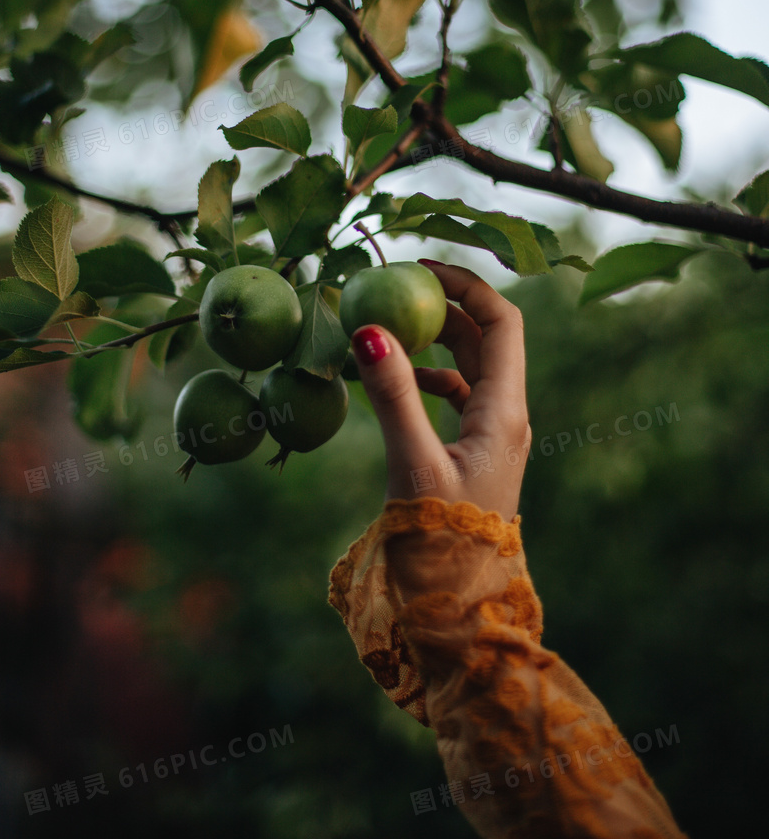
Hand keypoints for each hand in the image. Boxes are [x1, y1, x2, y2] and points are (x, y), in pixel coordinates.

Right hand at [349, 260, 531, 522]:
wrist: (459, 608)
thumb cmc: (442, 540)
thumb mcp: (413, 462)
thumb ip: (392, 396)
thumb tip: (368, 331)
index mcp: (504, 411)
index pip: (502, 323)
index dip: (467, 286)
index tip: (422, 267)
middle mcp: (506, 416)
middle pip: (487, 337)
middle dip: (448, 305)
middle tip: (400, 285)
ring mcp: (493, 435)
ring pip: (472, 365)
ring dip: (438, 338)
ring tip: (393, 324)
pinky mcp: (475, 453)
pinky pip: (459, 395)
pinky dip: (431, 376)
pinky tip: (400, 379)